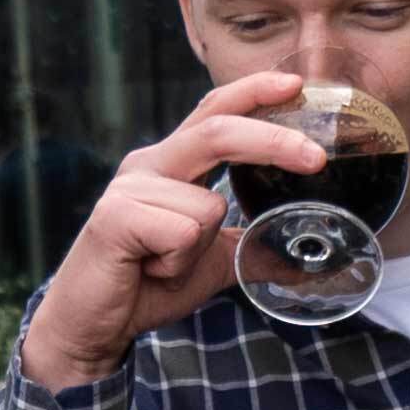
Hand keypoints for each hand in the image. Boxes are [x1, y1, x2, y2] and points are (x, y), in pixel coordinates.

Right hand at [13, 69, 333, 390]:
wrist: (93, 326)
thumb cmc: (146, 285)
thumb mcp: (213, 262)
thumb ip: (250, 246)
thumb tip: (303, 256)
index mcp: (171, 165)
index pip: (214, 112)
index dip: (253, 92)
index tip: (295, 83)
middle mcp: (149, 165)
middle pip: (218, 132)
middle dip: (273, 142)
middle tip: (316, 159)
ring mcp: (129, 188)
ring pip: (208, 205)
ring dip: (199, 251)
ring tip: (163, 266)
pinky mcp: (115, 215)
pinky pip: (183, 232)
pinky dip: (177, 264)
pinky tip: (147, 271)